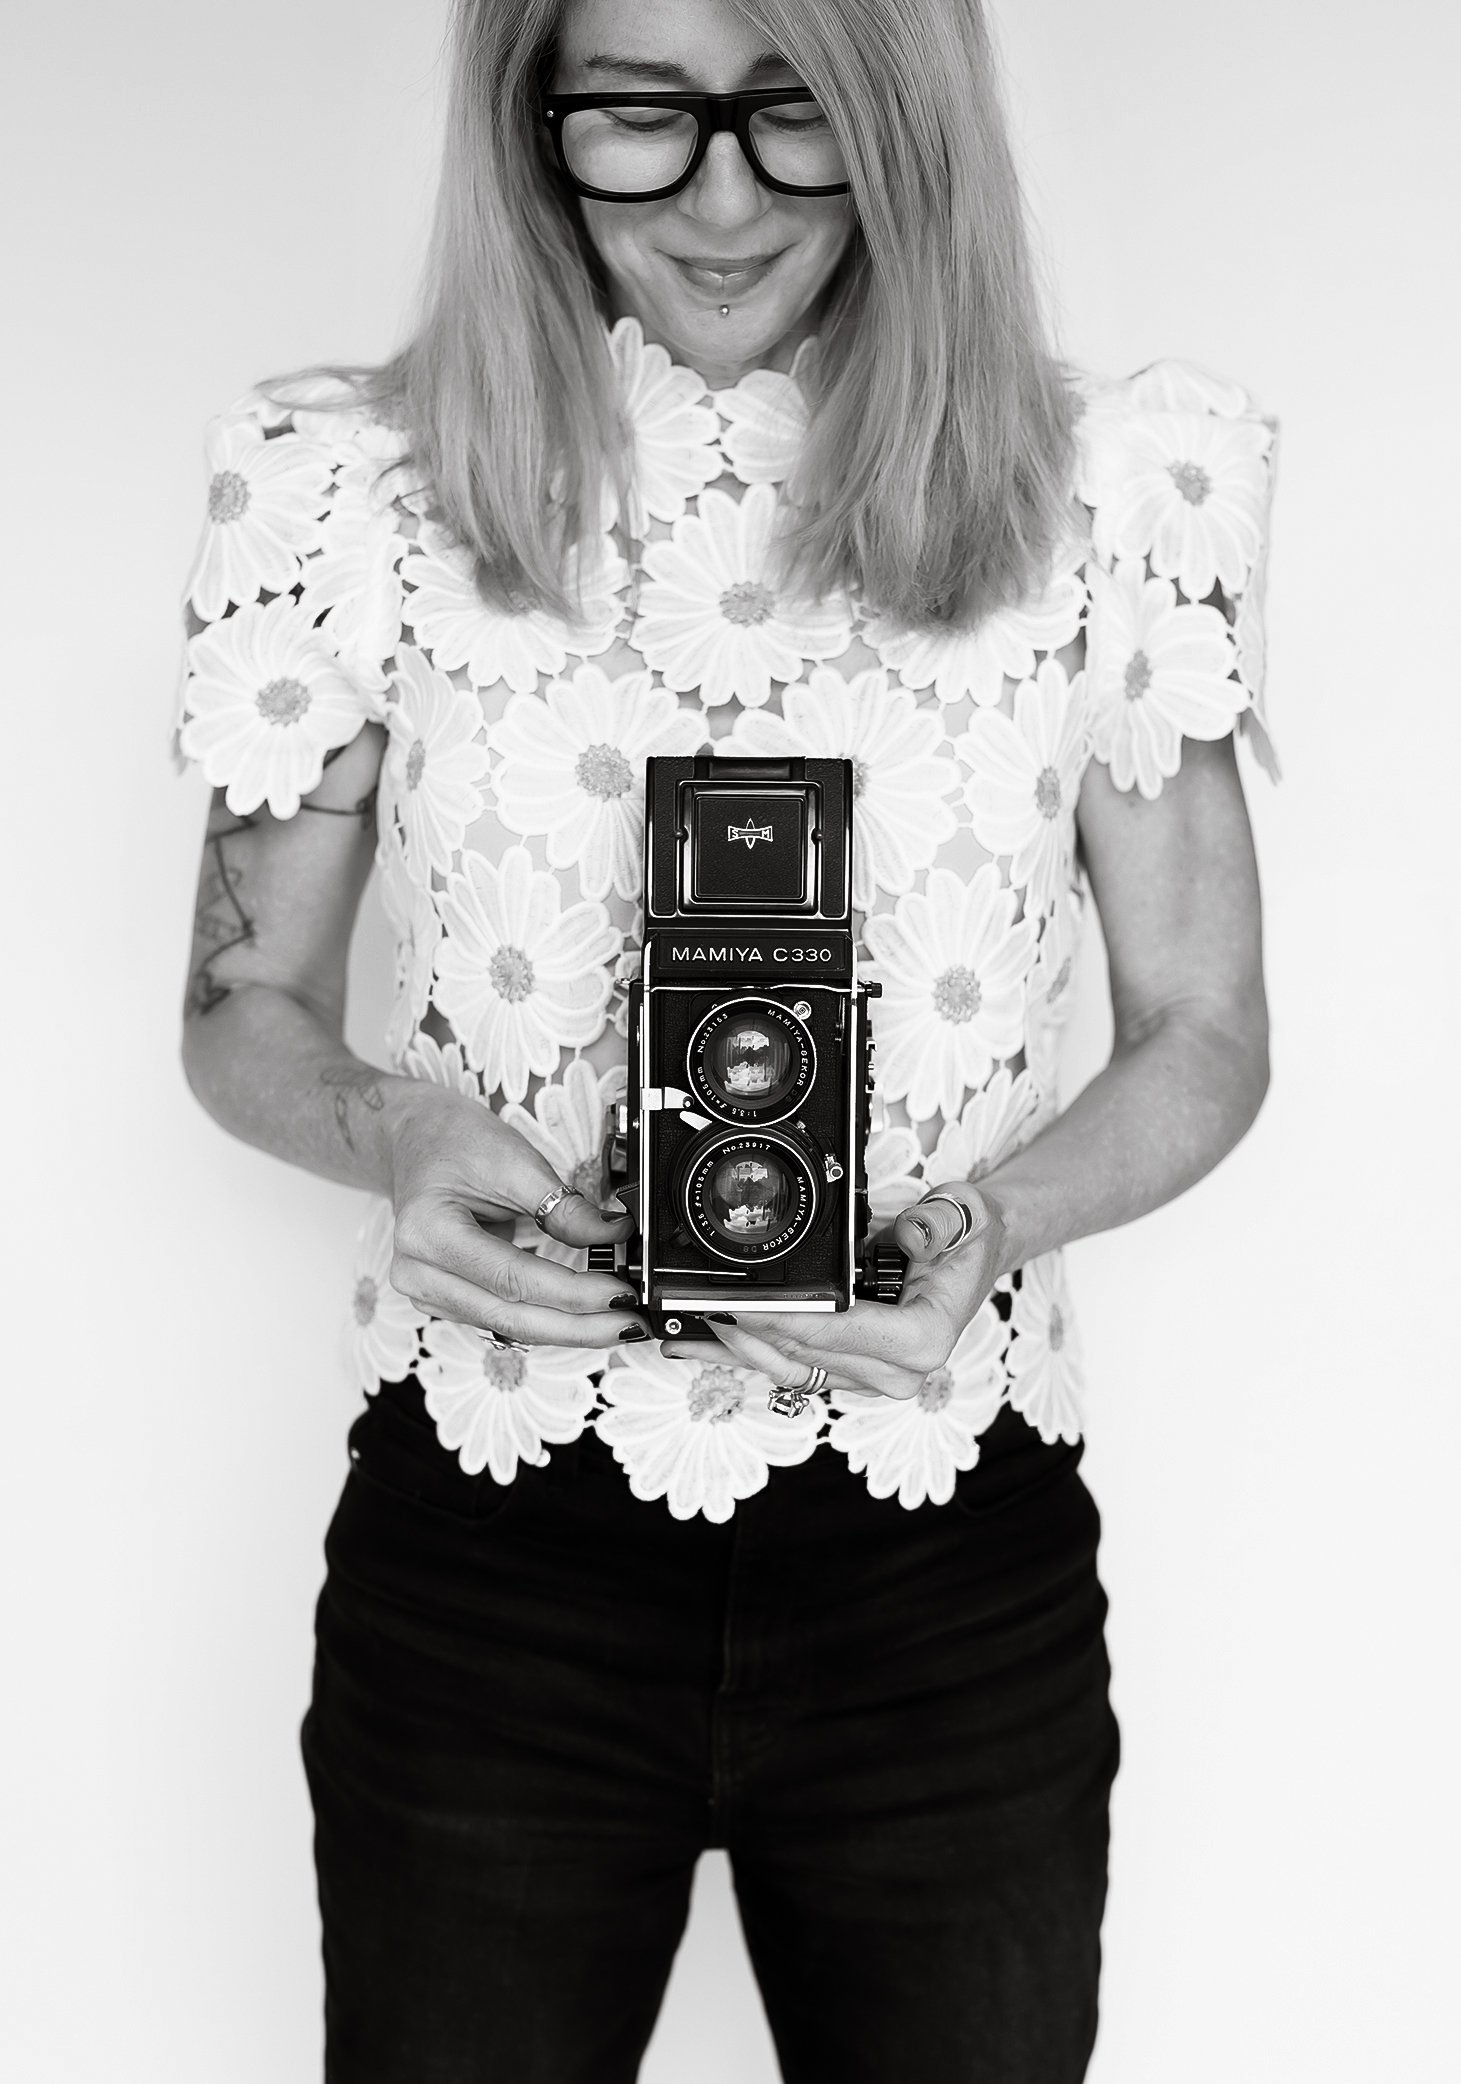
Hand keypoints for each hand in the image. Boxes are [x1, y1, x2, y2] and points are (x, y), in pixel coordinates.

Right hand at [385, 1079, 643, 1346]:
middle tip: (632, 1325)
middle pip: (510, 1317)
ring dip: (567, 1329)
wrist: (413, 1138)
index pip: (514, 1279)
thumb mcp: (514, 1160)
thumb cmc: (454, 1140)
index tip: (622, 1293)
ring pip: (508, 1325)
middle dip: (578, 1326)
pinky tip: (581, 1319)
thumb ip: (564, 1206)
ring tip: (617, 1324)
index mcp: (427, 1232)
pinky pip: (500, 1317)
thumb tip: (615, 1235)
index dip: (574, 1293)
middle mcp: (417, 1273)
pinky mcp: (443, 1297)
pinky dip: (545, 1319)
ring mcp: (425, 1291)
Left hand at [661, 1187, 1008, 1398]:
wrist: (976, 1254)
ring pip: (788, 1369)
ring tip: (682, 1333)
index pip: (836, 1333)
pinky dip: (749, 1353)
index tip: (737, 1303)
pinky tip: (707, 1343)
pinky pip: (792, 1365)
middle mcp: (896, 1371)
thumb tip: (908, 1233)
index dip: (781, 1319)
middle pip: (802, 1355)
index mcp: (921, 1341)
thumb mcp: (963, 1215)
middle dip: (745, 1331)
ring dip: (734, 1351)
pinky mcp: (850, 1370)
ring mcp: (871, 1377)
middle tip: (693, 1307)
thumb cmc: (968, 1238)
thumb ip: (936, 1224)